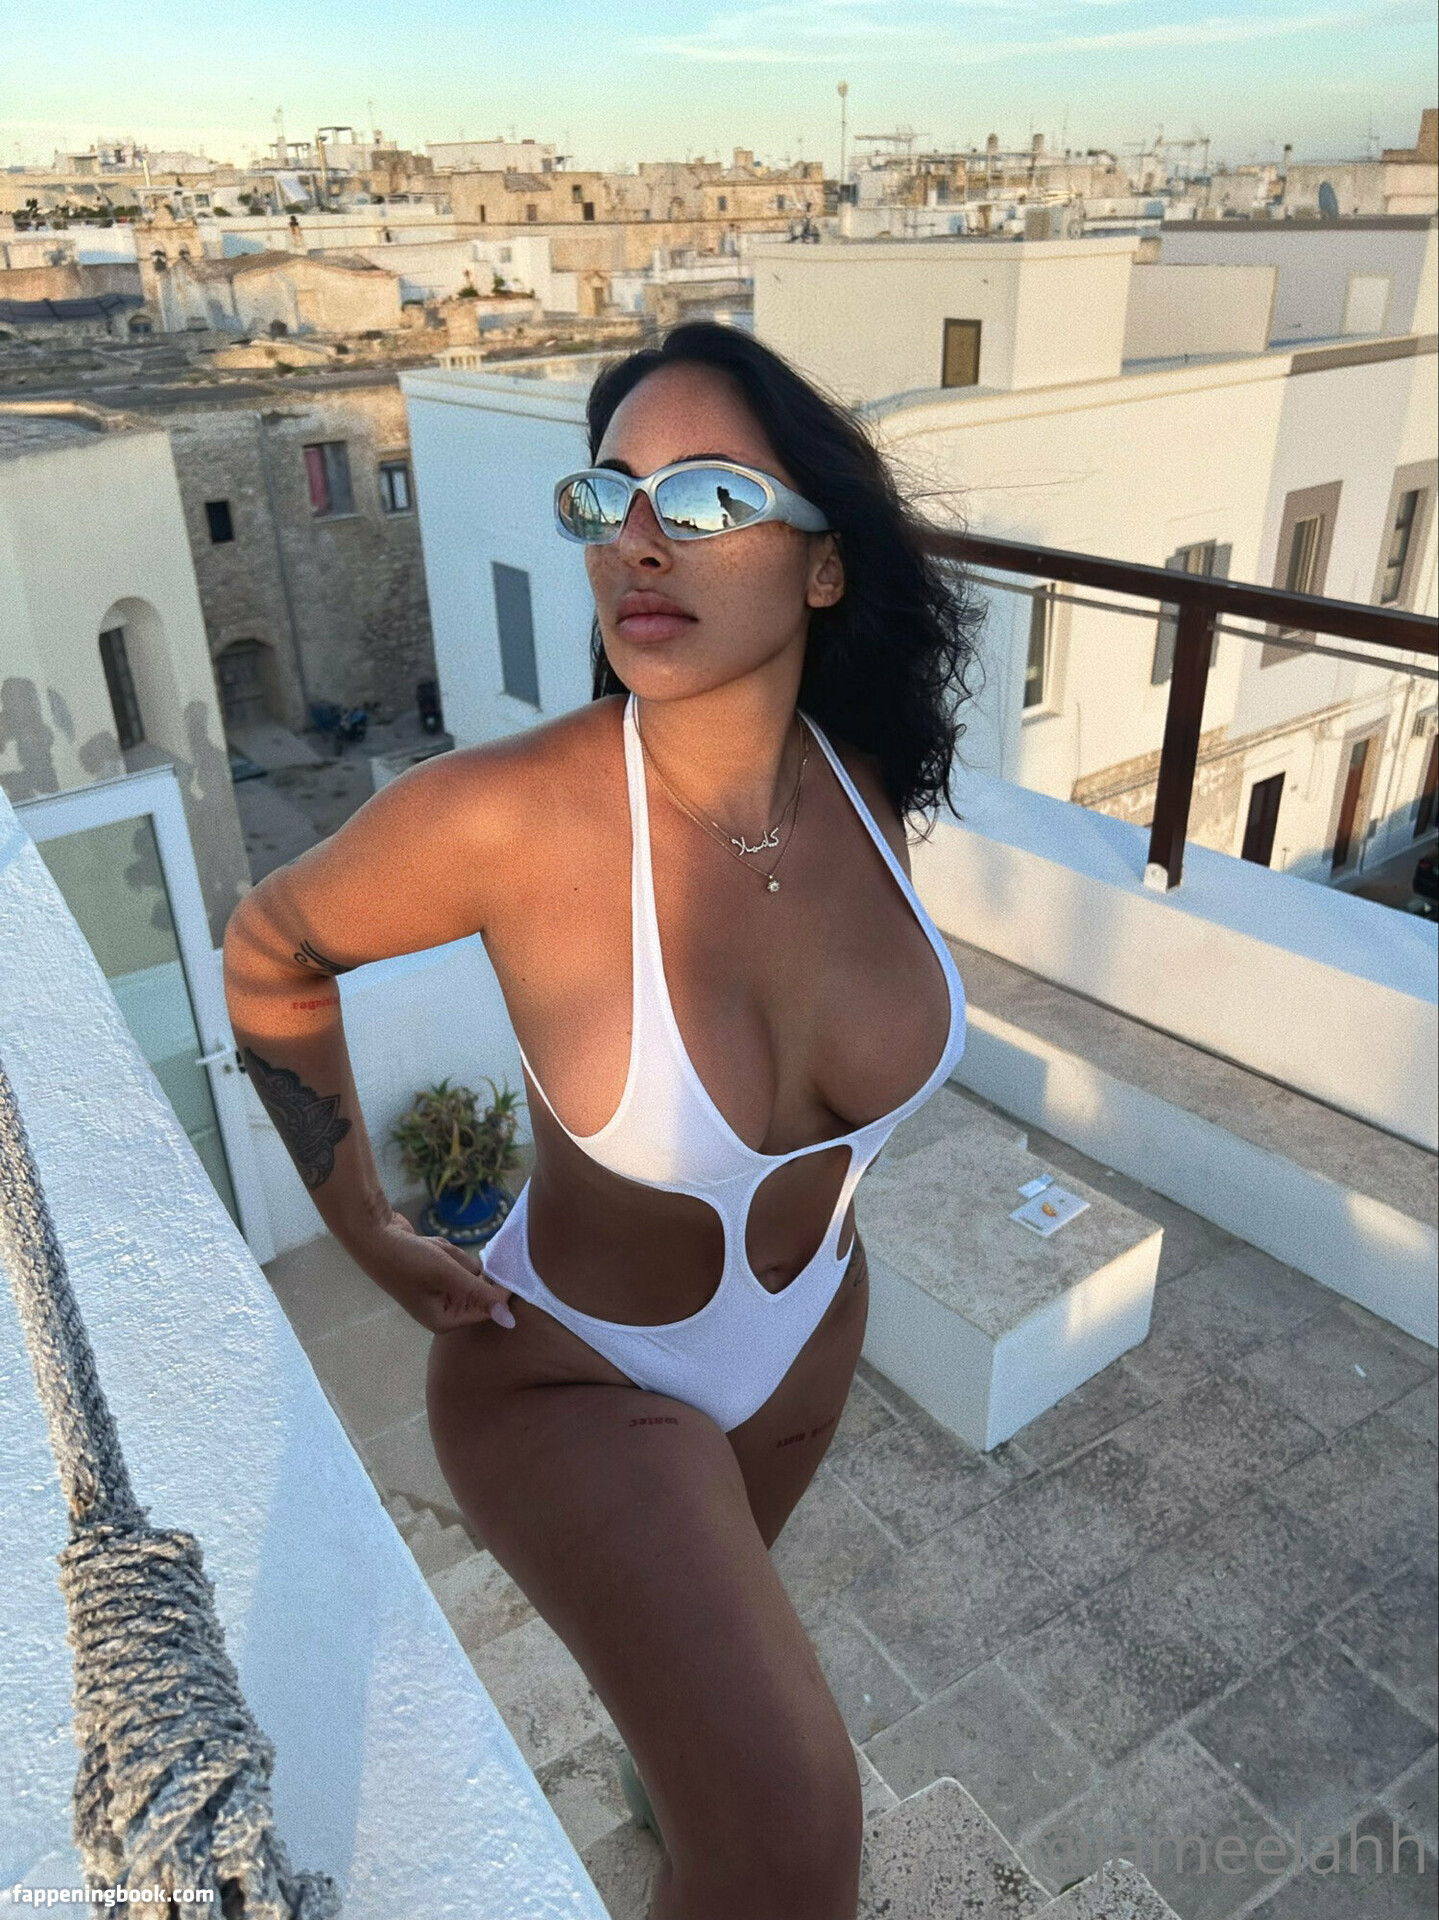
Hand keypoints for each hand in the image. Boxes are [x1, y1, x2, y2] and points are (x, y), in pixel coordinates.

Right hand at [352, 1207, 517, 1333]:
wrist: (374, 1234)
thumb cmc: (408, 1259)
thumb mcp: (447, 1275)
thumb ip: (480, 1294)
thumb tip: (510, 1322)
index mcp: (445, 1320)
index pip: (488, 1310)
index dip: (496, 1287)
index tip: (501, 1264)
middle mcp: (443, 1311)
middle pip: (478, 1288)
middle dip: (464, 1267)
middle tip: (447, 1259)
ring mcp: (438, 1291)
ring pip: (468, 1270)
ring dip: (455, 1256)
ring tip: (432, 1251)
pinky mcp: (435, 1274)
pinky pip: (456, 1261)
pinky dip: (447, 1250)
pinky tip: (428, 1246)